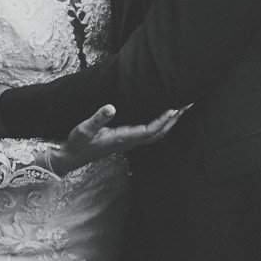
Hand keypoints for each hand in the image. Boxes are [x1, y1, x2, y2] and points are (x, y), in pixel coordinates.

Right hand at [51, 104, 185, 176]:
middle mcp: (130, 141)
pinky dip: (161, 124)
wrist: (72, 156)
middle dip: (174, 119)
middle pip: (159, 132)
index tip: (174, 108)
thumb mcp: (84, 129)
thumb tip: (110, 107)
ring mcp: (129, 142)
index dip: (163, 120)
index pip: (150, 130)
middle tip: (188, 104)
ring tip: (181, 108)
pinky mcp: (126, 139)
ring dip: (170, 122)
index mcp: (123, 138)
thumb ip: (97, 118)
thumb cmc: (78, 142)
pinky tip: (163, 116)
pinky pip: (149, 132)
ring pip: (156, 133)